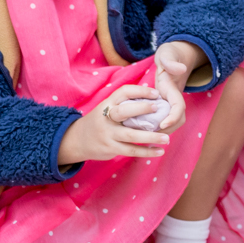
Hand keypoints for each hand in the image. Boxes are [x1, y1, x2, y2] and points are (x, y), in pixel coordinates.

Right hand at [57, 84, 171, 166]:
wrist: (77, 140)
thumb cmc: (101, 121)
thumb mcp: (108, 108)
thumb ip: (125, 104)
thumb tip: (154, 96)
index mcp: (108, 104)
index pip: (123, 92)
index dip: (140, 91)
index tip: (156, 93)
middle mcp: (106, 117)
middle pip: (123, 111)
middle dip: (141, 109)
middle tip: (159, 109)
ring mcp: (108, 133)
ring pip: (130, 135)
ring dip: (150, 137)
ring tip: (167, 138)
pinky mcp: (110, 148)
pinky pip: (131, 150)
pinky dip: (146, 152)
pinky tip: (160, 151)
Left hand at [153, 41, 204, 133]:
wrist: (172, 59)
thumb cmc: (168, 56)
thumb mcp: (168, 55)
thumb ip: (172, 61)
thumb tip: (180, 68)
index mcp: (175, 90)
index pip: (179, 108)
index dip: (173, 118)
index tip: (162, 124)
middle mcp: (175, 100)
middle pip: (177, 120)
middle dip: (167, 129)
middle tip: (150, 136)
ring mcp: (170, 104)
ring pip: (171, 123)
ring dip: (161, 131)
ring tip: (145, 136)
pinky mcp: (164, 106)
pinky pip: (162, 120)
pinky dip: (155, 128)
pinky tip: (142, 131)